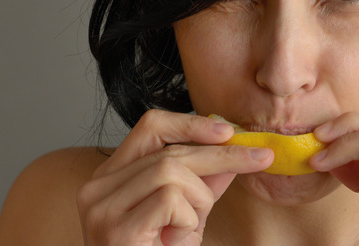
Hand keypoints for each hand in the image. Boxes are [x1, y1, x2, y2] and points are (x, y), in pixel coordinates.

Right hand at [76, 110, 272, 245]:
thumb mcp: (185, 216)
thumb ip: (203, 183)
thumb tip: (234, 151)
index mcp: (111, 178)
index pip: (151, 127)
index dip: (191, 123)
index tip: (227, 131)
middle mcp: (98, 187)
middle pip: (169, 149)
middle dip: (221, 155)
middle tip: (260, 157)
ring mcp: (102, 207)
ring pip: (171, 171)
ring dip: (199, 198)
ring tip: (190, 227)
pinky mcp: (115, 229)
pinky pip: (170, 199)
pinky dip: (187, 220)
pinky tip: (175, 240)